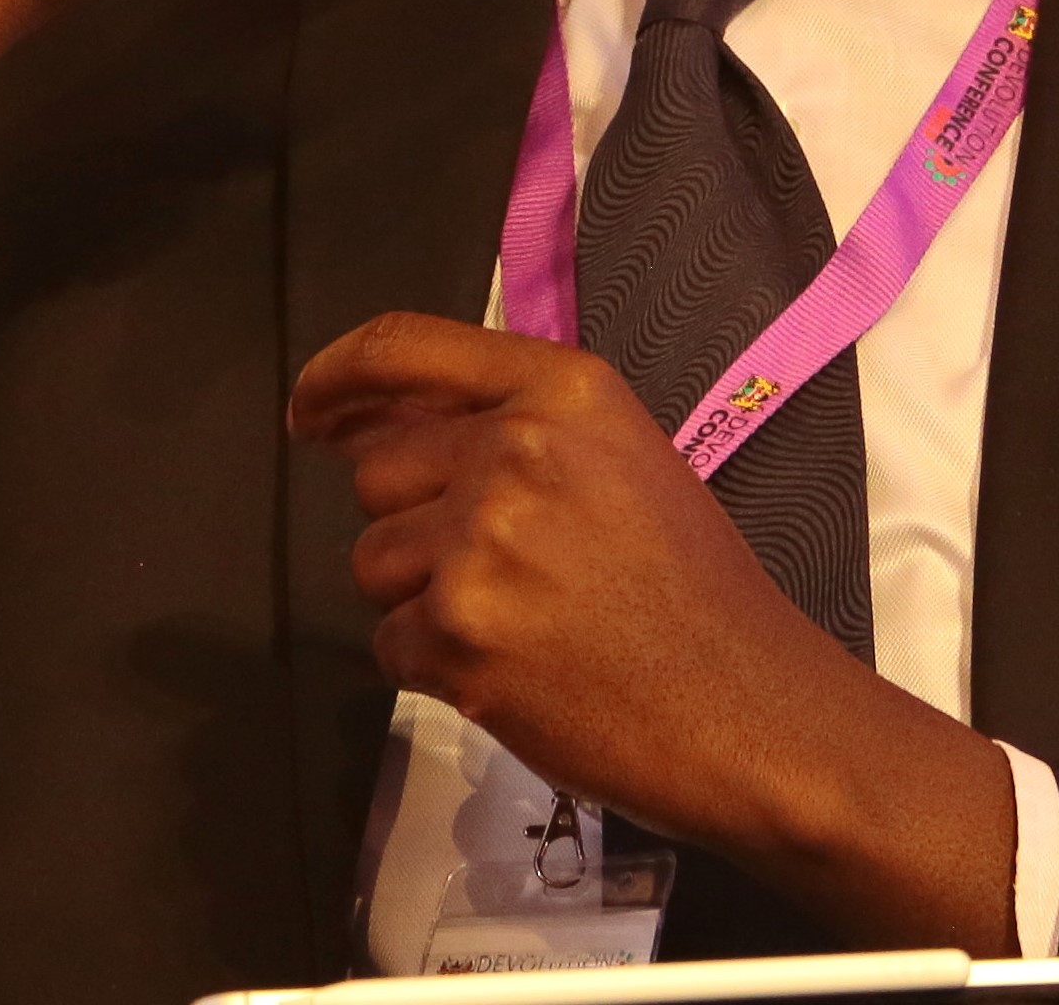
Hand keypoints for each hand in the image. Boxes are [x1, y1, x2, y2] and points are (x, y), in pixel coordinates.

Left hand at [289, 313, 1017, 952]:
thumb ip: (516, 430)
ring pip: (373, 561)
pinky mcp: (456, 634)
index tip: (308, 412)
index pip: (403, 350)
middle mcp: (512, 450)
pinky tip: (515, 672)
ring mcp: (479, 544)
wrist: (750, 709)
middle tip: (496, 572)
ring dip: (422, 599)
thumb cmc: (699, 591)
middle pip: (377, 472)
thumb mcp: (622, 460)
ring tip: (522, 626)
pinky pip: (390, 642)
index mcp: (563, 391)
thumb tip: (384, 431)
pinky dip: (434, 665)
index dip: (336, 378)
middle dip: (413, 522)